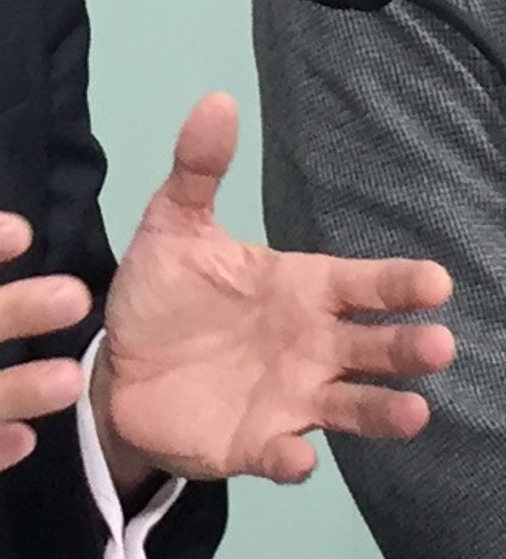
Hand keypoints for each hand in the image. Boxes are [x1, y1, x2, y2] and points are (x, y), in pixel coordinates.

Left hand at [96, 93, 455, 486]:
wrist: (121, 366)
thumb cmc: (165, 295)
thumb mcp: (174, 226)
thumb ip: (198, 170)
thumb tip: (217, 100)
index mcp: (300, 290)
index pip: (360, 284)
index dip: (396, 284)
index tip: (434, 281)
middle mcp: (310, 347)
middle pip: (372, 348)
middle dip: (407, 348)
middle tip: (438, 344)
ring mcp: (290, 399)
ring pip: (351, 408)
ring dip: (382, 412)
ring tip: (413, 411)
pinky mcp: (255, 444)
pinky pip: (282, 455)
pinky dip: (292, 459)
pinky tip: (297, 456)